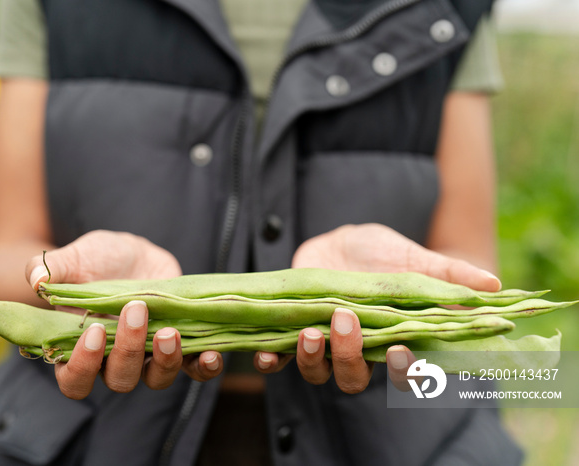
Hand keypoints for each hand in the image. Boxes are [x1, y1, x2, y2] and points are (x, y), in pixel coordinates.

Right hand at [24, 230, 222, 398]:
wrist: (134, 253)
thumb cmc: (97, 260)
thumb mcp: (75, 257)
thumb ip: (52, 268)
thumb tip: (36, 278)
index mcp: (81, 348)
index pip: (73, 380)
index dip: (81, 366)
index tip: (93, 332)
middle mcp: (115, 360)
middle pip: (119, 379)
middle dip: (127, 350)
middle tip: (135, 312)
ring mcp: (150, 356)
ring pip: (156, 379)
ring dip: (165, 361)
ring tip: (168, 331)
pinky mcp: (180, 346)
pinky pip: (194, 369)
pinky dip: (203, 368)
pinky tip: (211, 354)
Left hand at [255, 223, 501, 392]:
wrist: (340, 241)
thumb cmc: (382, 254)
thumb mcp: (413, 258)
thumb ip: (448, 273)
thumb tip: (494, 284)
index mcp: (392, 339)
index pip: (403, 373)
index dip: (402, 371)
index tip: (398, 351)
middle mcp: (358, 350)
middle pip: (355, 378)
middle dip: (350, 357)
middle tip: (348, 321)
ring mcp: (324, 344)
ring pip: (318, 372)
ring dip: (312, 359)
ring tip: (309, 332)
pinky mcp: (292, 333)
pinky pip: (279, 359)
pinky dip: (272, 360)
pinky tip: (266, 354)